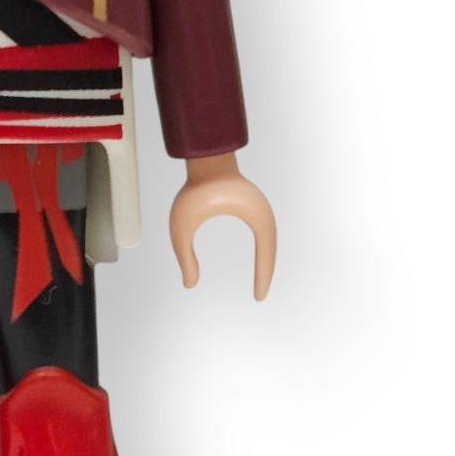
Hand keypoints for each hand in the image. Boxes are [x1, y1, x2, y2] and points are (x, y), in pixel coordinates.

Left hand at [169, 152, 276, 299]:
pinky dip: (261, 247)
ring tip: (260, 281)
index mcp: (256, 218)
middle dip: (266, 273)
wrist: (205, 157)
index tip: (258, 297)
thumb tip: (189, 285)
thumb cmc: (195, 189)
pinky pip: (261, 231)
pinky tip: (257, 257)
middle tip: (259, 296)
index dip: (263, 277)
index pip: (266, 255)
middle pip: (271, 250)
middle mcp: (264, 214)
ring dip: (265, 261)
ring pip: (268, 241)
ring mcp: (259, 208)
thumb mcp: (183, 226)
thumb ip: (184, 256)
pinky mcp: (252, 205)